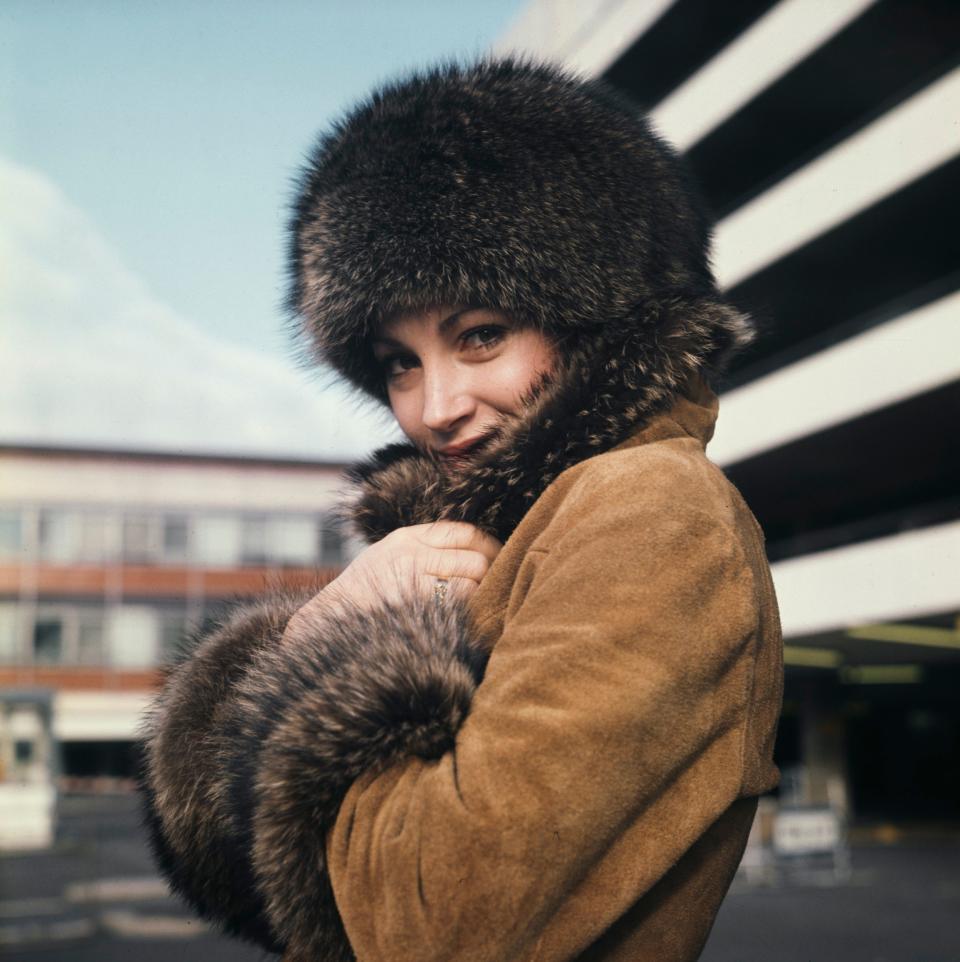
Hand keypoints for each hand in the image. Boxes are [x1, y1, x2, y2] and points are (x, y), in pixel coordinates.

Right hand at [283, 522, 502, 642]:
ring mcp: (415, 585)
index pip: (462, 532)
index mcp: (406, 538)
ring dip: (482, 597)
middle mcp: (412, 556)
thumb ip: (423, 548)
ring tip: (483, 605)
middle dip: (489, 574)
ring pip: (472, 586)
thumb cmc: (364, 592)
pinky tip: (469, 621)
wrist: (329, 622)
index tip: (497, 555)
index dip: (487, 544)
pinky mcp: (419, 613)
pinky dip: (471, 616)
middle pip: (474, 560)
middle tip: (496, 586)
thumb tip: (472, 551)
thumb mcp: (387, 555)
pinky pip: (460, 612)